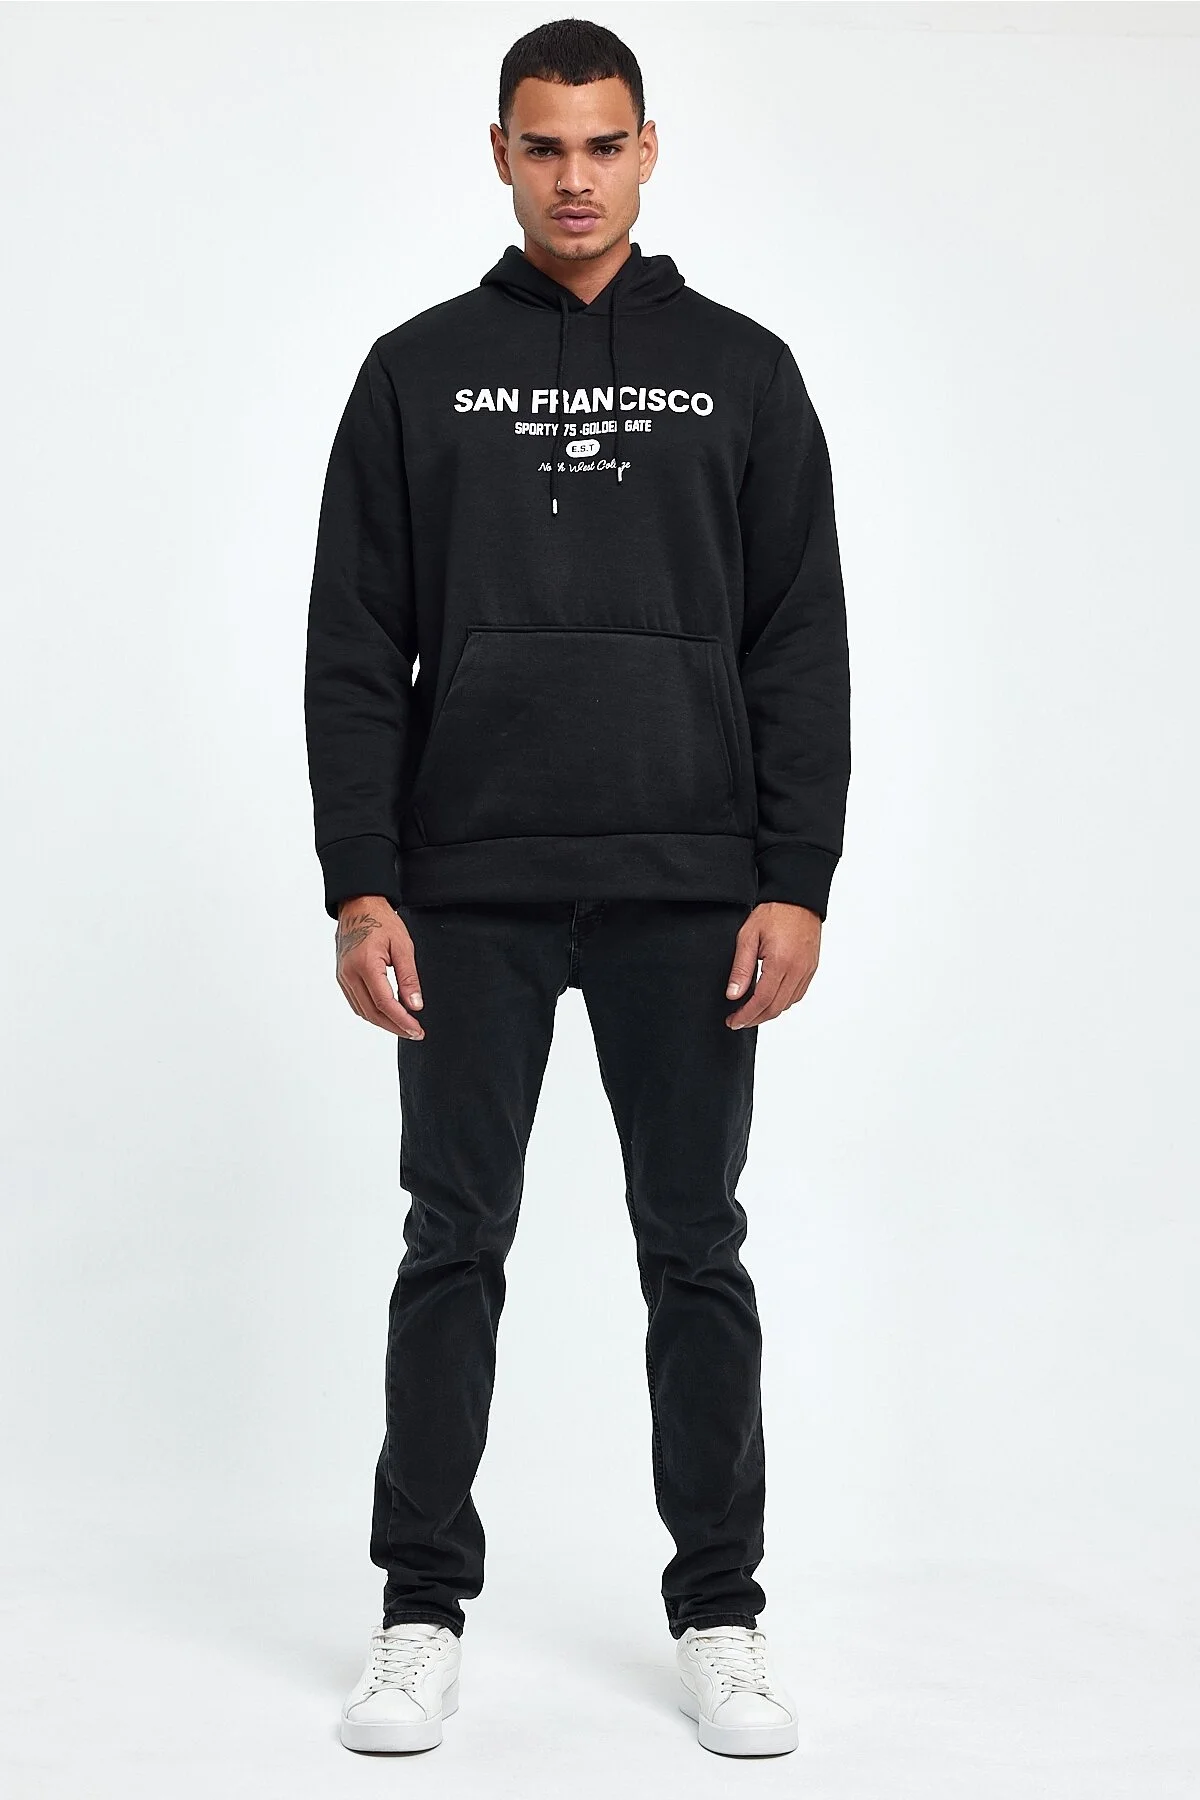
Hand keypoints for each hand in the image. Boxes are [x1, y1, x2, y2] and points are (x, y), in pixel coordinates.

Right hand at [334, 897, 424, 1038]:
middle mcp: (349, 974)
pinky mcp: (342, 976)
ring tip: (404, 1026)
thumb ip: (409, 978)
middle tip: (414, 1033)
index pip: (384, 1003)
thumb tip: (415, 1005)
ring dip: (383, 1022)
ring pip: (362, 1011)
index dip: (401, 1020)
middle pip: (372, 1013)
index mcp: (365, 965)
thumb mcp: (403, 946)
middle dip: (394, 1026)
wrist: (358, 905)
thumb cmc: (381, 921)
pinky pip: (356, 1002)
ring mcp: (343, 976)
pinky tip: (387, 1014)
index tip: (417, 1030)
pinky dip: (372, 1012)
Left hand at [724, 901, 821, 1028]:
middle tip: (738, 1021)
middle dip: (755, 1019)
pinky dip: (782, 1002)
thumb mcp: (748, 936)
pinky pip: (797, 994)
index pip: (762, 1000)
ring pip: (787, 1004)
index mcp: (781, 963)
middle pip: (776, 1008)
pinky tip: (769, 1000)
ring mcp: (807, 971)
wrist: (798, 898)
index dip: (746, 1015)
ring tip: (751, 1012)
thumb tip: (733, 995)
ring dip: (768, 1012)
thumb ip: (741, 968)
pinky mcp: (811, 969)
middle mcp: (797, 970)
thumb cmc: (774, 912)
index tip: (733, 1022)